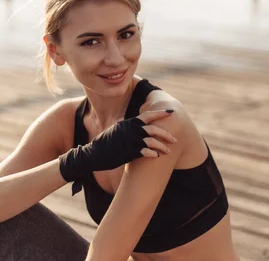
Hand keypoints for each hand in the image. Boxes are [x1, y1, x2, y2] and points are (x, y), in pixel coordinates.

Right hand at [59, 110, 176, 182]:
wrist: (94, 154)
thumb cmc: (105, 143)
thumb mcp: (117, 130)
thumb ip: (128, 127)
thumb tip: (138, 125)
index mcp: (128, 123)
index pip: (148, 115)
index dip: (160, 113)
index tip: (171, 112)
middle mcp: (131, 130)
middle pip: (154, 129)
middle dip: (166, 134)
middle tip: (174, 139)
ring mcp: (130, 141)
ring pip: (152, 141)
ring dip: (162, 146)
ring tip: (168, 151)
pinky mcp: (129, 152)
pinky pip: (146, 152)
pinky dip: (153, 154)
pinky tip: (157, 156)